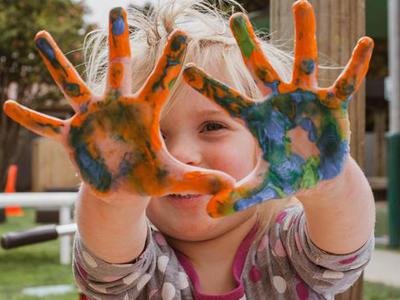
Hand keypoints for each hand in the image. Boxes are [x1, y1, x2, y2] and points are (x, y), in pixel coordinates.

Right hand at [3, 8, 233, 199]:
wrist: (123, 187)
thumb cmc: (148, 177)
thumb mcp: (172, 179)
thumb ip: (199, 180)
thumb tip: (230, 187)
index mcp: (144, 114)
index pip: (161, 83)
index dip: (171, 61)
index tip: (182, 34)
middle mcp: (117, 108)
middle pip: (118, 69)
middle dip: (118, 42)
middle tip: (118, 10)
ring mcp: (91, 119)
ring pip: (73, 86)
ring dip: (58, 65)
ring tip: (42, 38)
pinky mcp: (71, 136)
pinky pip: (47, 125)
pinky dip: (31, 118)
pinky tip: (8, 106)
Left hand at [183, 0, 372, 216]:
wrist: (315, 175)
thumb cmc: (286, 175)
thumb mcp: (260, 187)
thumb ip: (235, 197)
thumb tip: (207, 214)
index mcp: (257, 119)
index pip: (228, 101)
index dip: (208, 87)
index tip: (186, 69)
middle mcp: (278, 102)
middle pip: (259, 69)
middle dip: (249, 44)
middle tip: (236, 17)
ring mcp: (305, 100)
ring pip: (304, 63)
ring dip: (304, 35)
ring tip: (301, 4)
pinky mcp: (331, 105)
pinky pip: (344, 82)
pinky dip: (355, 66)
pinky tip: (365, 43)